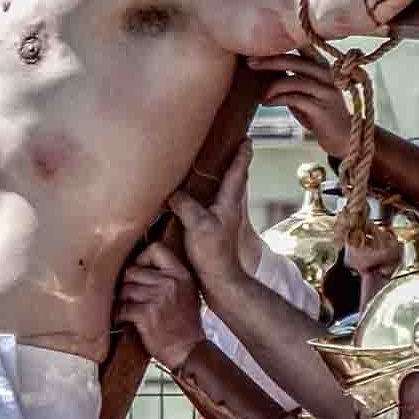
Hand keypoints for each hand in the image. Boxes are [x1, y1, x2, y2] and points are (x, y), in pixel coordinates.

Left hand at [117, 241, 203, 368]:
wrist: (188, 350)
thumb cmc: (185, 324)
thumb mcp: (187, 292)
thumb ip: (170, 276)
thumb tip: (143, 265)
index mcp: (181, 275)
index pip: (155, 249)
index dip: (141, 258)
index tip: (138, 271)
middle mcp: (170, 283)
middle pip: (132, 270)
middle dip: (126, 283)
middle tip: (126, 294)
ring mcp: (158, 298)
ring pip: (125, 289)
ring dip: (121, 300)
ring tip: (125, 307)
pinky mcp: (146, 314)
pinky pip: (122, 308)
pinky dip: (119, 315)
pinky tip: (122, 319)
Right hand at [168, 147, 253, 298]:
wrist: (219, 280)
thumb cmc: (213, 253)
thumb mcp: (198, 224)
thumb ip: (184, 204)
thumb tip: (170, 192)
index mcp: (229, 202)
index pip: (238, 172)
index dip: (242, 154)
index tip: (247, 138)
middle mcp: (229, 207)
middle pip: (234, 178)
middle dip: (234, 161)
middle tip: (232, 145)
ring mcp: (222, 218)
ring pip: (223, 191)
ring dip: (221, 177)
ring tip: (212, 165)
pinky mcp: (213, 229)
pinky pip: (211, 203)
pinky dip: (207, 193)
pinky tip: (196, 195)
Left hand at [247, 52, 354, 156]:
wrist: (343, 136)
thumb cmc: (318, 112)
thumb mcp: (305, 92)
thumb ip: (291, 78)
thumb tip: (264, 67)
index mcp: (321, 65)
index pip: (301, 45)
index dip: (280, 44)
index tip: (257, 45)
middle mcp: (327, 73)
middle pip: (294, 60)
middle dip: (269, 61)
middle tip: (250, 63)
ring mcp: (326, 90)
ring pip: (294, 80)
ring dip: (272, 87)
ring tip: (261, 96)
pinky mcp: (322, 108)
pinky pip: (295, 98)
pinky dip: (278, 99)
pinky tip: (267, 103)